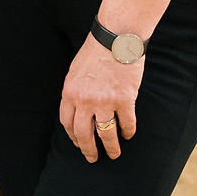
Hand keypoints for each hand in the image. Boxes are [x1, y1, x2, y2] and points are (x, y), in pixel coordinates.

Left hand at [58, 34, 141, 161]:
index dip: (73, 137)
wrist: (115, 37)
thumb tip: (77, 109)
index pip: (67, 123)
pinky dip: (128, 132)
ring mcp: (105, 101)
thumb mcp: (74, 71)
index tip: (78, 144)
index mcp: (69, 93)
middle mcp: (84, 101)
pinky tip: (129, 135)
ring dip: (111, 147)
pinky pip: (126, 123)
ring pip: (106, 134)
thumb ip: (74, 91)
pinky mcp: (124, 100)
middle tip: (93, 158)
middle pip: (84, 134)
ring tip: (114, 154)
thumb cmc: (95, 51)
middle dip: (88, 150)